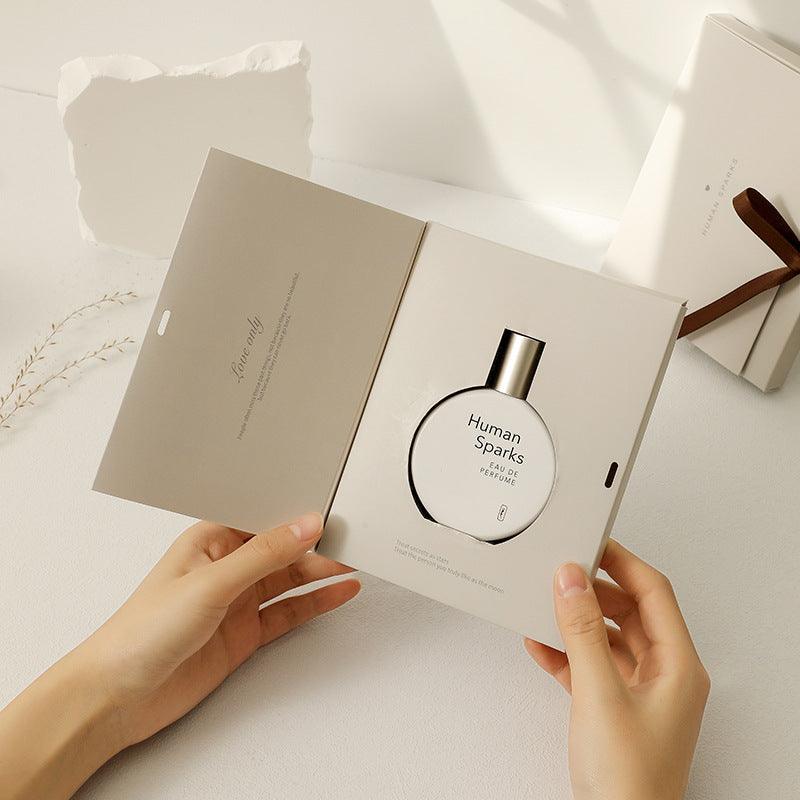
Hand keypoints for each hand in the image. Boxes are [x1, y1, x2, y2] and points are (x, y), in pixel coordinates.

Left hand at [0, 514, 358, 799]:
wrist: (119, 696)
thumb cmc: (142, 632)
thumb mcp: (211, 583)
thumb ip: (264, 555)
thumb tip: (306, 525)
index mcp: (210, 540)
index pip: (264, 518)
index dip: (298, 512)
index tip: (333, 508)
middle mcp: (226, 568)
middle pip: (282, 550)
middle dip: (317, 544)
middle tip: (355, 538)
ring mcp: (237, 601)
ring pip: (289, 580)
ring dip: (321, 572)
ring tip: (356, 562)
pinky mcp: (245, 633)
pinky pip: (288, 613)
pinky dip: (315, 603)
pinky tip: (338, 592)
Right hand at [525, 540, 709, 799]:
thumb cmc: (629, 781)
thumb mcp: (599, 693)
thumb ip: (583, 632)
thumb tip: (570, 581)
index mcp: (678, 666)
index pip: (653, 592)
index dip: (622, 562)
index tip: (591, 542)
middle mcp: (665, 675)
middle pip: (630, 611)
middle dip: (594, 591)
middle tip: (562, 573)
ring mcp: (640, 693)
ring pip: (608, 637)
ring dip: (576, 622)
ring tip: (546, 606)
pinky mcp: (615, 709)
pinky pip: (591, 665)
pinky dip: (566, 653)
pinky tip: (541, 644)